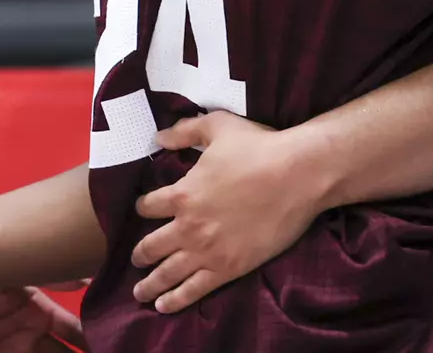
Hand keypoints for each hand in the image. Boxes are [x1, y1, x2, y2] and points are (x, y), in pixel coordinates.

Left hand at [129, 111, 319, 312]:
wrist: (297, 176)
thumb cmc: (258, 148)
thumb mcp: (216, 126)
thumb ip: (184, 131)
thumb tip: (158, 138)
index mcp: (182, 193)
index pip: (147, 206)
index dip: (142, 208)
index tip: (142, 211)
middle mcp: (188, 226)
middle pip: (151, 246)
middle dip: (140, 255)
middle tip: (135, 261)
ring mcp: (207, 250)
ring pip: (167, 273)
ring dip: (150, 285)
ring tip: (140, 294)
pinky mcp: (229, 268)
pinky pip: (194, 289)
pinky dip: (176, 300)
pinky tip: (164, 306)